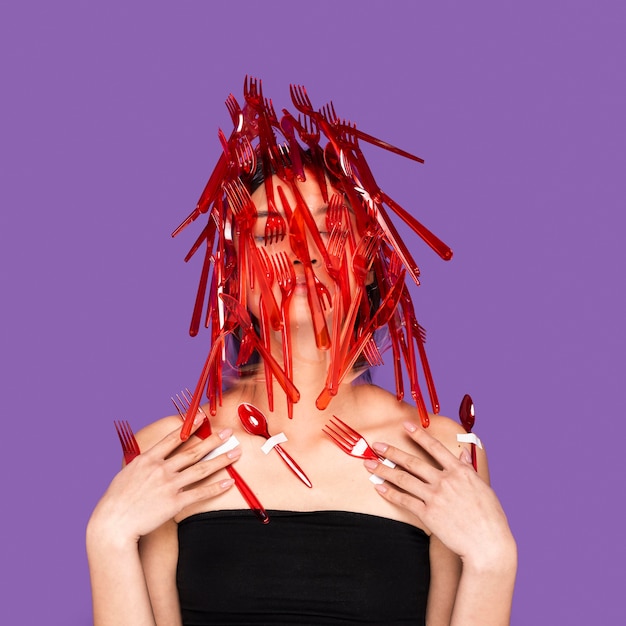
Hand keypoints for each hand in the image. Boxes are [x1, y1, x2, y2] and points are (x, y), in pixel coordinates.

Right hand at [89, 423, 237, 545]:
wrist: (112, 524)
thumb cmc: (116, 501)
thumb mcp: (127, 474)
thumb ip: (143, 464)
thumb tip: (151, 458)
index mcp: (147, 459)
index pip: (172, 438)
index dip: (189, 427)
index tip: (202, 418)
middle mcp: (160, 469)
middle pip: (192, 451)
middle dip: (213, 440)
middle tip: (228, 432)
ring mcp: (168, 485)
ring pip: (201, 469)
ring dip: (221, 460)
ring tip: (236, 452)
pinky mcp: (174, 503)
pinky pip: (200, 493)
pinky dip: (216, 487)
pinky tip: (229, 481)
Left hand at [364, 422, 514, 568]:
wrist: (488, 544)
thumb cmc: (490, 517)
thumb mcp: (482, 487)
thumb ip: (469, 468)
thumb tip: (463, 452)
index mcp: (460, 471)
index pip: (435, 447)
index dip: (419, 435)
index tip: (406, 425)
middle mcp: (445, 481)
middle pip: (413, 462)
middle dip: (392, 452)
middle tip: (377, 445)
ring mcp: (435, 497)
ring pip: (404, 479)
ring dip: (384, 470)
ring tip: (370, 464)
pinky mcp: (428, 514)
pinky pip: (404, 500)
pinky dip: (390, 493)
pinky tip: (379, 487)